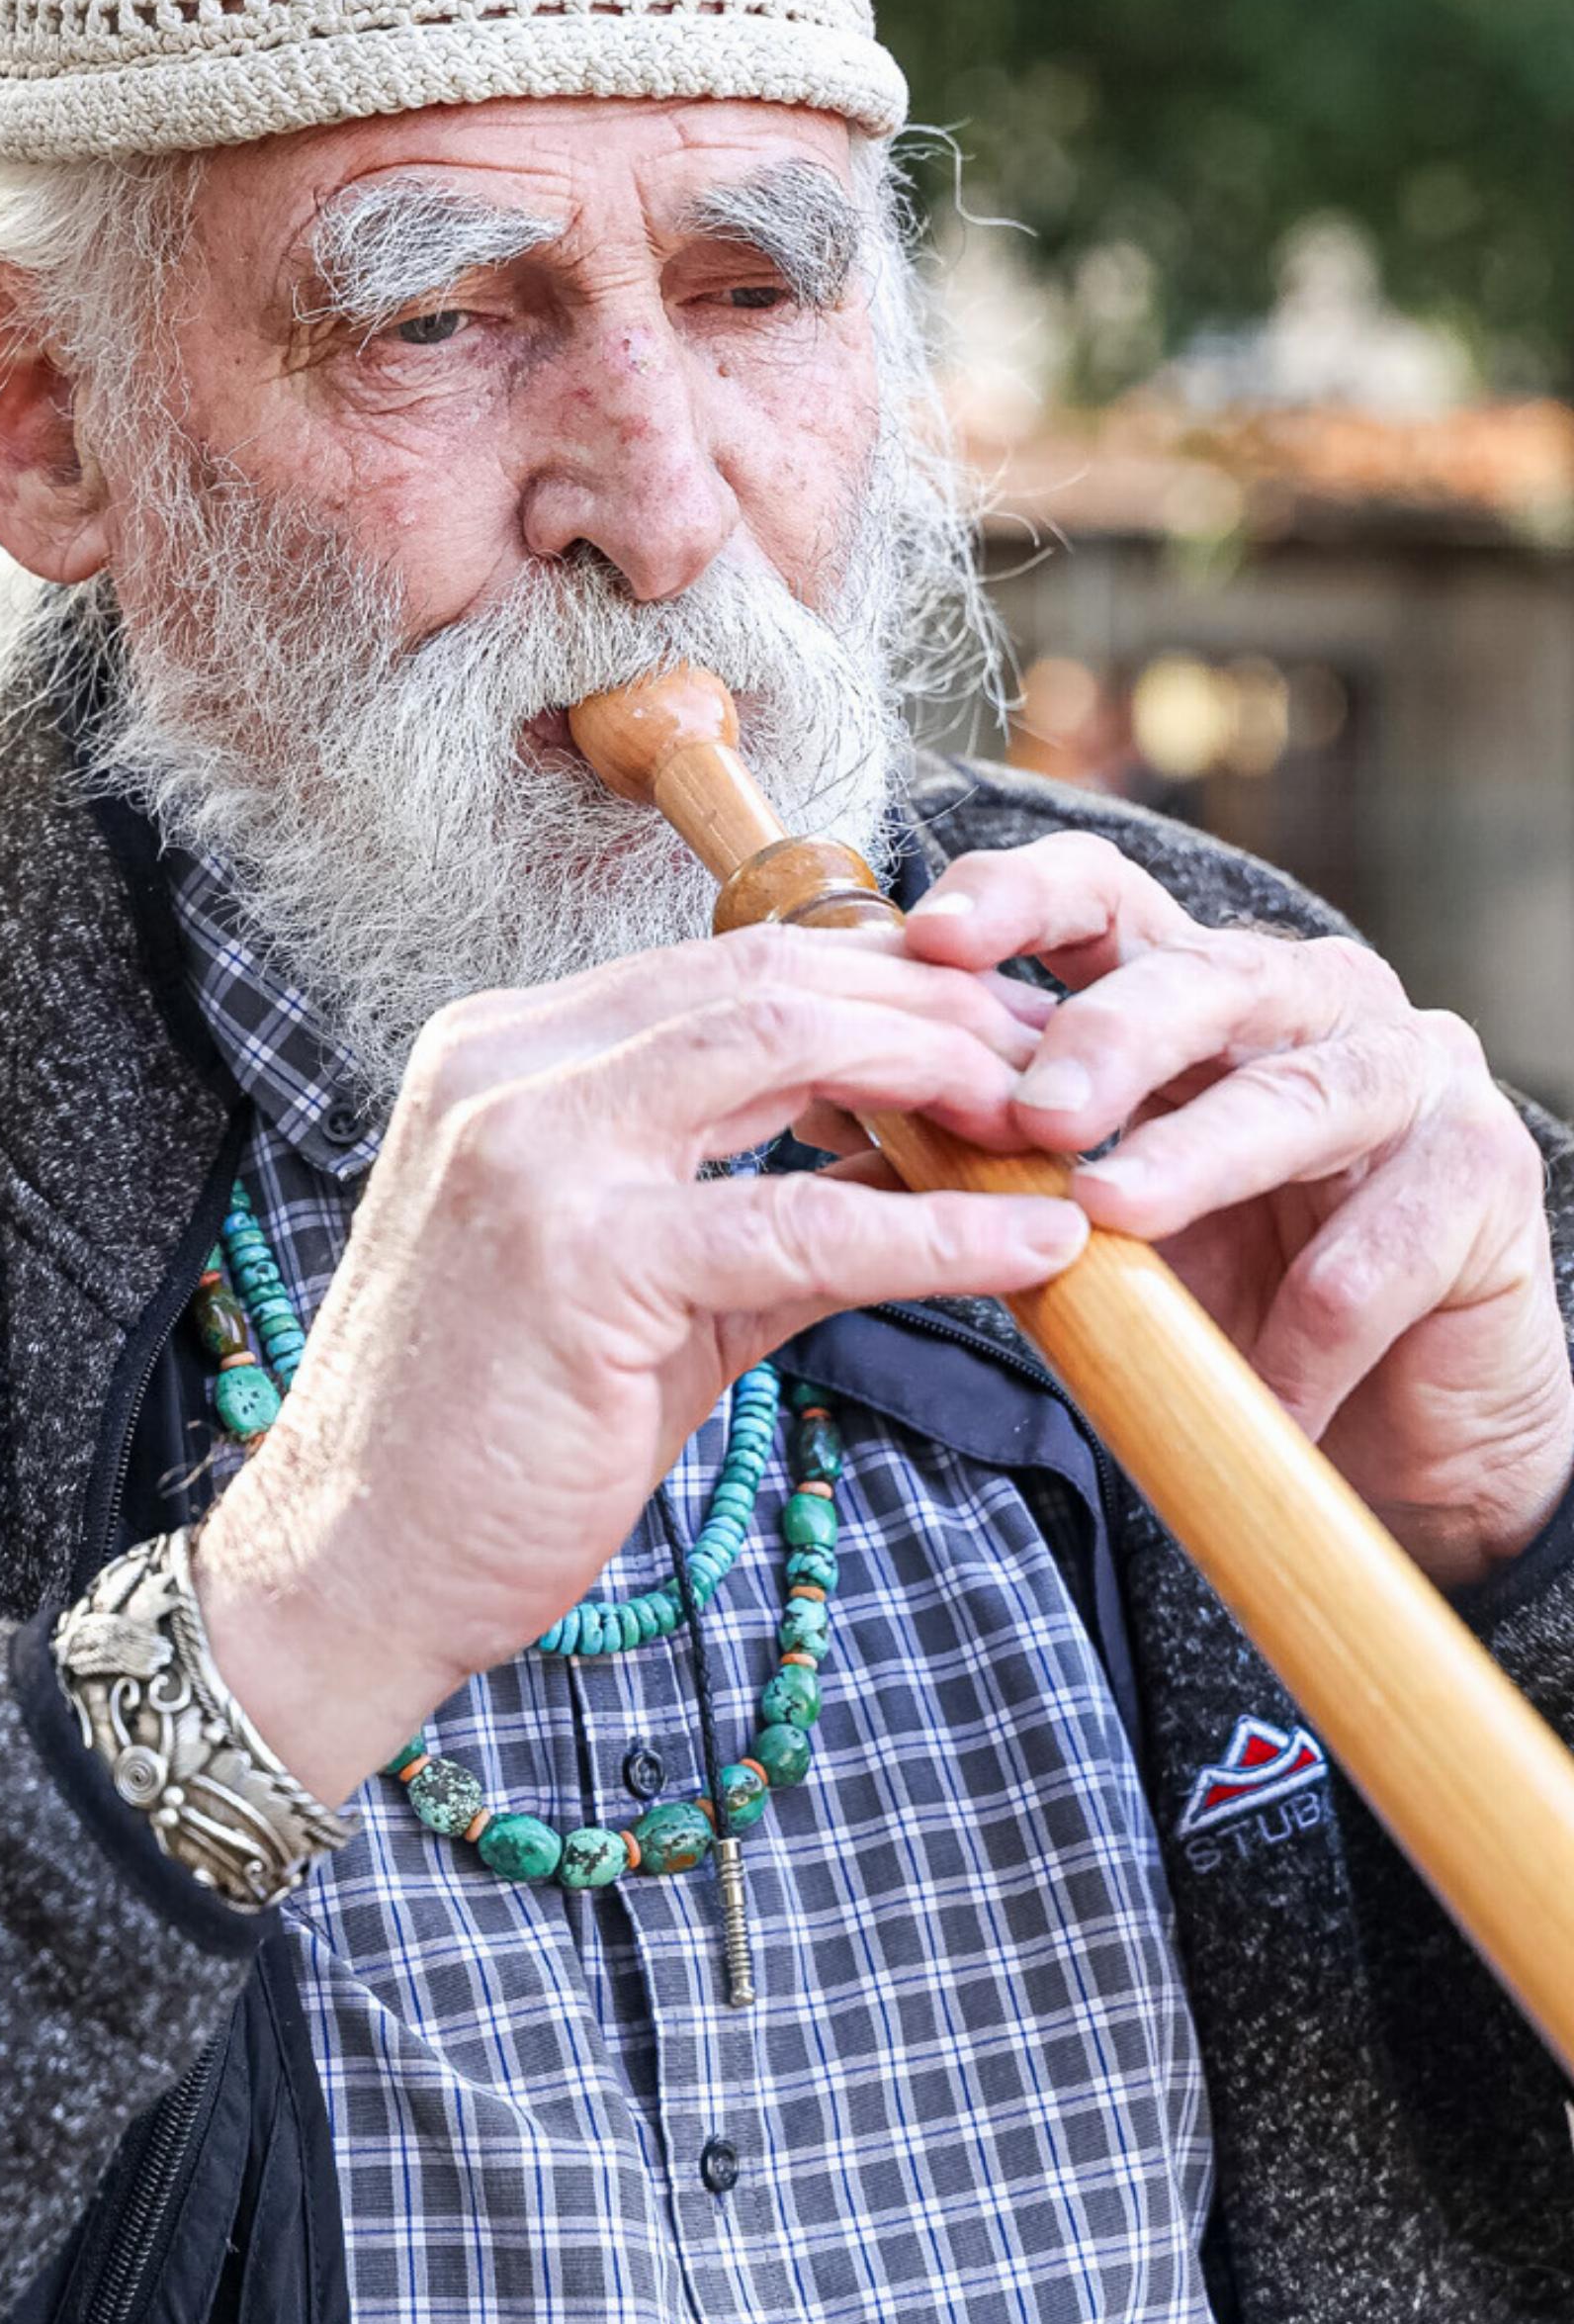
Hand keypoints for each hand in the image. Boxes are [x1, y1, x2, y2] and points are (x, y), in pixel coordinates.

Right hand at [190, 925, 1085, 1802]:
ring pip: (784, 1044)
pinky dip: (936, 1227)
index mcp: (513, 1049)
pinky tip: (1032, 1248)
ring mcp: (534, 1150)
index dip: (888, 984)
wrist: (355, 1565)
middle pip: (772, 976)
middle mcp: (511, 1065)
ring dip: (944, 1073)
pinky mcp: (578, 1259)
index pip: (734, 963)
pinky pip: (798, 1218)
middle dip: (936, 1006)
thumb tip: (915, 1158)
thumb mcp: (639, 1281)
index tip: (997, 1028)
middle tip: (1062, 1058)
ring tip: (1060, 1120)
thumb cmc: (492, 1428)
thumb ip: (761, 1201)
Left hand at [899, 833, 1573, 1589]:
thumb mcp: (1096, 1212)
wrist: (1394, 1425)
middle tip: (1032, 1106)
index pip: (1105, 898)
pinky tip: (1263, 1387)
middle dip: (1107, 1033)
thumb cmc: (1230, 1291)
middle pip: (1203, 977)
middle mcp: (1308, 1001)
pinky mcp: (1486, 1175)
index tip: (929, 937)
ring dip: (1200, 1156)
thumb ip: (993, 1148)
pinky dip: (1309, 1326)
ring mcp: (1410, 1075)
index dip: (1019, 899)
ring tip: (1112, 1215)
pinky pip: (1382, 1249)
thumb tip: (836, 1102)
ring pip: (1301, 1097)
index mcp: (1199, 987)